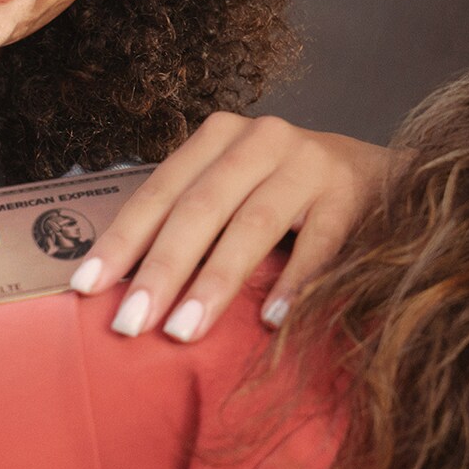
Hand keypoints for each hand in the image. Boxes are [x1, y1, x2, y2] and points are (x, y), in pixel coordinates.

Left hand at [72, 112, 393, 341]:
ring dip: (215, 282)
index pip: (160, 191)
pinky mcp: (350, 193)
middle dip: (161, 270)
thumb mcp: (234, 193)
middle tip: (130, 325)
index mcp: (219, 138)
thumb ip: (190, 225)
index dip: (122, 241)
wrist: (382, 178)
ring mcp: (309, 162)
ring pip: (253, 224)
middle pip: (200, 208)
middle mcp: (260, 140)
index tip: (87, 289)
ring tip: (184, 331)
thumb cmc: (288, 197)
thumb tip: (124, 291)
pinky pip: (318, 243)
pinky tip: (271, 321)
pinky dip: (293, 283)